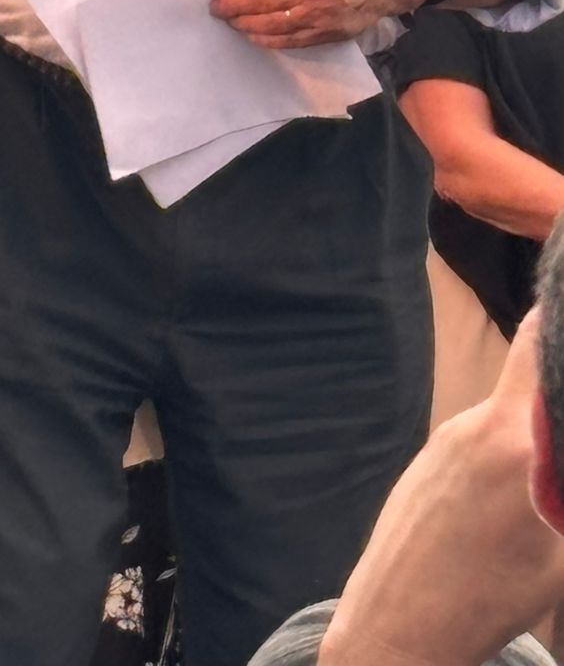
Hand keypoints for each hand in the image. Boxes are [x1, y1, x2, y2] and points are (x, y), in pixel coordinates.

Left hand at [321, 310, 563, 665]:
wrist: (396, 624)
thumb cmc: (487, 596)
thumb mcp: (560, 551)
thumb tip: (555, 442)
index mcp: (514, 438)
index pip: (539, 343)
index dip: (559, 319)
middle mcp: (475, 423)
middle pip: (528, 372)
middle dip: (559, 375)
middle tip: (561, 396)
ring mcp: (446, 437)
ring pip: (506, 408)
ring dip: (534, 420)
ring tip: (550, 458)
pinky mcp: (429, 456)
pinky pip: (480, 434)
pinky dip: (509, 444)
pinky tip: (519, 485)